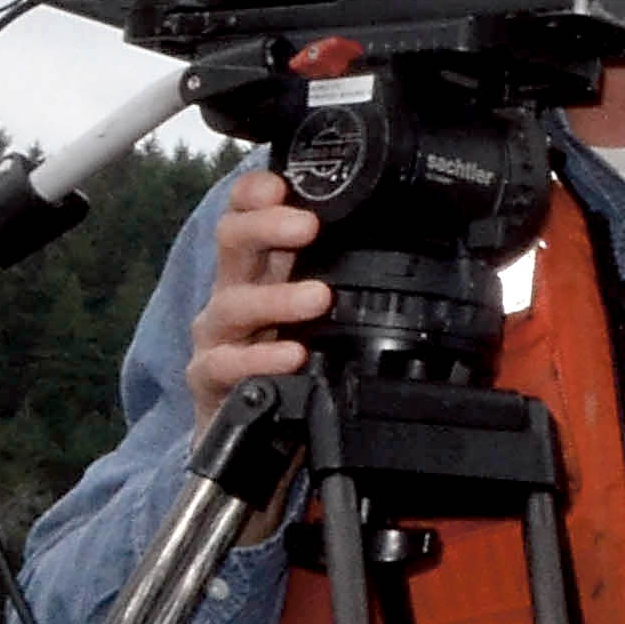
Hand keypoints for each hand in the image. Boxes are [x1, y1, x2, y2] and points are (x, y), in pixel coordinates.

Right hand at [192, 171, 324, 541]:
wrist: (258, 440)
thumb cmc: (294, 367)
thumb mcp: (324, 317)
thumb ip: (351, 282)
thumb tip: (413, 248)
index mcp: (262, 271)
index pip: (248, 217)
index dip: (256, 194)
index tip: (282, 183)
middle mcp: (235, 294)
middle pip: (232, 242)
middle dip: (267, 226)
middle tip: (308, 225)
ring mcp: (219, 336)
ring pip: (233, 302)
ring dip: (277, 297)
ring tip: (318, 297)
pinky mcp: (210, 379)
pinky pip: (227, 363)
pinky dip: (260, 359)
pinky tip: (291, 358)